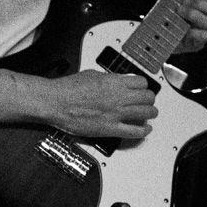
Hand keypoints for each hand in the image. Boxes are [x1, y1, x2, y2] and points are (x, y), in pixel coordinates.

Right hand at [43, 70, 157, 138]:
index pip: (141, 82)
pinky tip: (145, 129)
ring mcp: (116, 113)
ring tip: (150, 114)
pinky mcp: (110, 128)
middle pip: (147, 97)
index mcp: (114, 82)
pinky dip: (144, 131)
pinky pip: (134, 132)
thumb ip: (108, 78)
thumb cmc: (68, 89)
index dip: (143, 86)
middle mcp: (118, 97)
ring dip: (151, 113)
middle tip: (148, 102)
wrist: (56, 102)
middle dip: (149, 99)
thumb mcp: (92, 75)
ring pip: (146, 113)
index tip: (142, 89)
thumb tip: (116, 80)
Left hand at [165, 0, 206, 53]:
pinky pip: (203, 37)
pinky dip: (195, 32)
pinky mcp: (197, 43)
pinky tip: (186, 28)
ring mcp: (205, 31)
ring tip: (180, 11)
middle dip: (202, 4)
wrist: (156, 26)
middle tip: (184, 2)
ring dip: (195, 15)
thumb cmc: (169, 4)